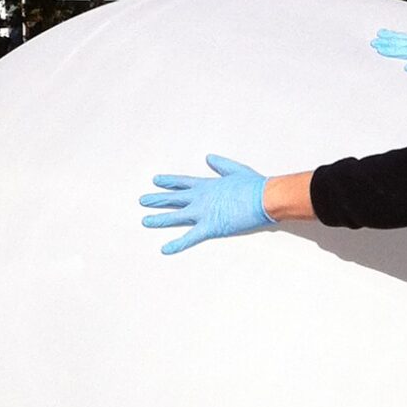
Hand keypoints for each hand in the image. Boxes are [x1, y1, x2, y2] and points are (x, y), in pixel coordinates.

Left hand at [141, 155, 271, 254]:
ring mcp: (202, 212)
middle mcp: (200, 198)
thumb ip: (221, 164)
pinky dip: (176, 244)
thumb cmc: (254, 185)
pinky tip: (164, 249)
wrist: (264, 197)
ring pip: (174, 217)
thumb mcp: (236, 169)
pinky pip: (189, 238)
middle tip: (143, 200)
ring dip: (159, 219)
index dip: (168, 182)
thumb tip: (209, 157)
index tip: (156, 181)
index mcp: (206, 185)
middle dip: (157, 199)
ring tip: (145, 220)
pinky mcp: (209, 227)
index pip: (182, 183)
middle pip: (173, 198)